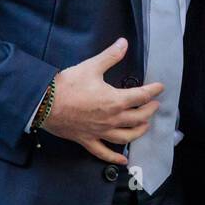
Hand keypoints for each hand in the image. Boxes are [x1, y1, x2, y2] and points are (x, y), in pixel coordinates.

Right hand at [41, 37, 162, 164]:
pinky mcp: (88, 140)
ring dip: (138, 132)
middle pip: (138, 118)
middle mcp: (111, 119)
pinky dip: (115, 158)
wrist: (45, 104)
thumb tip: (123, 43)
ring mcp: (100, 132)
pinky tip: (123, 161)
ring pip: (126, 137)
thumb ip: (110, 56)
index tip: (160, 88)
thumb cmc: (68, 85)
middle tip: (154, 105)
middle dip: (149, 111)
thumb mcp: (91, 67)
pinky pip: (104, 152)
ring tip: (145, 127)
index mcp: (115, 101)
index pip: (140, 96)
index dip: (152, 91)